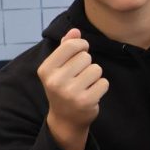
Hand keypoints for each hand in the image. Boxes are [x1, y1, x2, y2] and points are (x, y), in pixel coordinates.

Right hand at [38, 28, 108, 149]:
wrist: (65, 118)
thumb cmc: (63, 87)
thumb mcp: (59, 67)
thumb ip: (66, 47)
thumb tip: (75, 30)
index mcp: (46, 69)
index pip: (72, 45)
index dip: (82, 46)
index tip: (80, 54)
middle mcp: (55, 81)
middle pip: (86, 57)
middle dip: (87, 65)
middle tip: (79, 77)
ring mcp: (70, 92)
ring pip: (96, 69)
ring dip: (95, 76)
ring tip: (84, 85)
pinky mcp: (85, 102)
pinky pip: (104, 82)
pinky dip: (101, 87)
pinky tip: (91, 94)